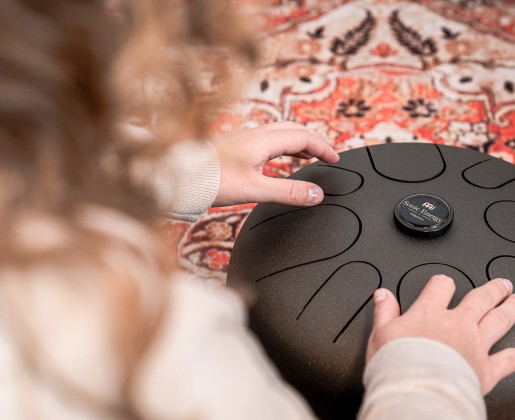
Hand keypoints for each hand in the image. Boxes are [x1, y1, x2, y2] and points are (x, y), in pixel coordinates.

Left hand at [211, 121, 339, 206]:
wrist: (179, 177)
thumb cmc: (212, 181)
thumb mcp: (255, 190)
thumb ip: (287, 191)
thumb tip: (315, 194)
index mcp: (263, 140)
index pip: (303, 137)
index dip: (323, 147)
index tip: (336, 159)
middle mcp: (255, 136)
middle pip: (294, 130)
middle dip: (315, 141)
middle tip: (328, 155)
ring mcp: (245, 140)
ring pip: (280, 133)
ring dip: (299, 142)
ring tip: (310, 156)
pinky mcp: (236, 148)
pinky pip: (268, 141)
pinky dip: (283, 147)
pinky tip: (281, 161)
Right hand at [366, 275, 514, 394]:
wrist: (417, 392)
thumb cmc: (396, 366)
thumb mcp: (380, 335)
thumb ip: (384, 312)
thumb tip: (382, 294)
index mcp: (430, 313)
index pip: (441, 286)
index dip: (443, 283)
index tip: (444, 284)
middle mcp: (458, 324)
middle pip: (480, 298)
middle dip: (493, 289)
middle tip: (502, 284)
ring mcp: (476, 345)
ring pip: (500, 320)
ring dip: (512, 308)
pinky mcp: (487, 370)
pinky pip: (512, 359)